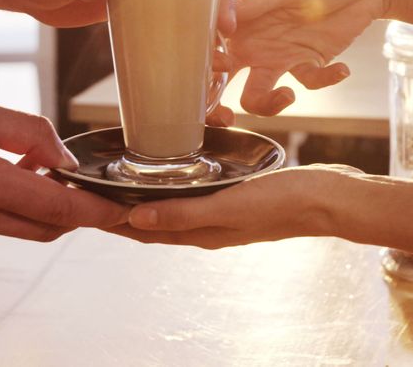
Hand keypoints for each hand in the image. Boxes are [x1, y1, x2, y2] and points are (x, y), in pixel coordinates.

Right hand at [0, 88, 129, 246]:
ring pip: (20, 227)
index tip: (123, 209)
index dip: (94, 211)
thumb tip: (68, 162)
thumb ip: (30, 133)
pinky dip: (9, 205)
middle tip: (91, 184)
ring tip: (34, 165)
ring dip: (40, 205)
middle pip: (44, 227)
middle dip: (74, 211)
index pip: (55, 209)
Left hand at [107, 165, 360, 247]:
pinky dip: (176, 192)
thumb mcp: (229, 206)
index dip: (112, 222)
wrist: (331, 199)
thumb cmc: (285, 202)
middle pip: (154, 223)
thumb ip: (183, 214)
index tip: (82, 208)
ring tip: (123, 187)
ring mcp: (225, 215)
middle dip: (122, 213)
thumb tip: (134, 221)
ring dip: (147, 202)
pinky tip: (178, 179)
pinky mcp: (240, 200)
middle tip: (92, 195)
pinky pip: (196, 199)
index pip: (144, 231)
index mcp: (203, 233)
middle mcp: (210, 228)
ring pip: (174, 211)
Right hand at [227, 0, 386, 114]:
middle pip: (225, 80)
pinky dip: (325, 80)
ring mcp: (281, 56)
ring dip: (269, 104)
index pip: (213, 47)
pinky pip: (309, 84)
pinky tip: (343, 68)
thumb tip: (222, 17)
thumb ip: (258, 1)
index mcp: (243, 21)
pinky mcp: (310, 64)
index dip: (208, 63)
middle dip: (216, 103)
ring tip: (289, 94)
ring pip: (261, 95)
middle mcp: (256, 42)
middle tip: (225, 116)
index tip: (221, 67)